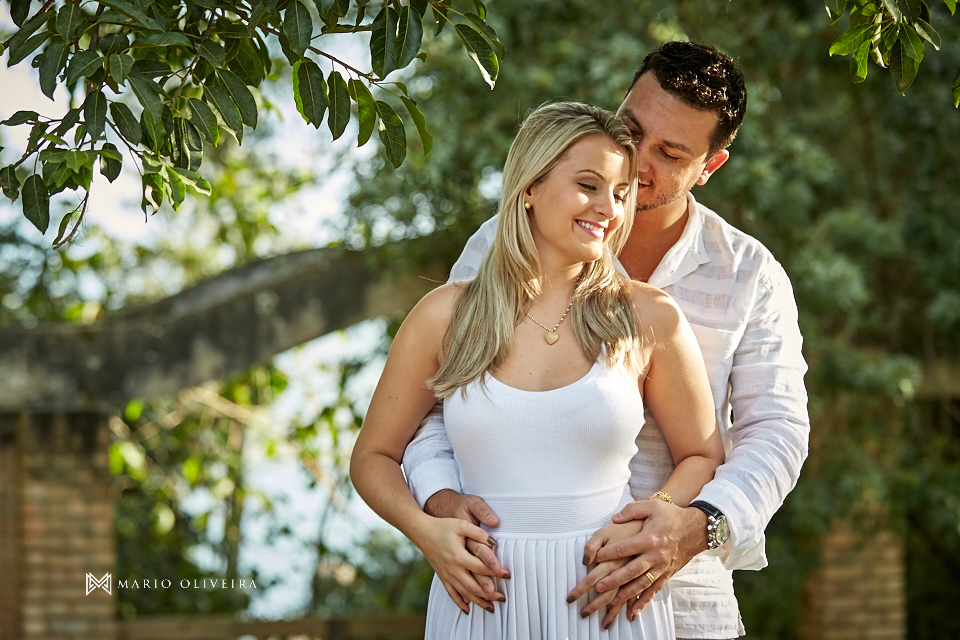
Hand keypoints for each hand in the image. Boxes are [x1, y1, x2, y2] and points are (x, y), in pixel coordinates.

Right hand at [422, 490, 508, 605]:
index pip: (481, 568)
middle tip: (503, 597)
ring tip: (491, 607)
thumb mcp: (462, 525)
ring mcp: (447, 575)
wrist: (423, 532)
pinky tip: (468, 609)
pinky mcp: (442, 577)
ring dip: (478, 601)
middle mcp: (453, 569)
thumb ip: (479, 533)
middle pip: (474, 586)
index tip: (507, 575)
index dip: (495, 572)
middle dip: (489, 594)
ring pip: (464, 593)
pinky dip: (460, 603)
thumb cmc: (443, 526)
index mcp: (459, 556)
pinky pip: (452, 594)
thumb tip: (494, 543)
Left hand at [586, 500, 708, 618]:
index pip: (624, 548)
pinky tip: (633, 611)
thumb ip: (631, 511)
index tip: (595, 557)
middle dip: (614, 580)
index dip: (608, 553)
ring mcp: (662, 567)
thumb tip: (614, 519)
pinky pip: (654, 590)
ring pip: (641, 584)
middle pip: (631, 571)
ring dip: (626, 594)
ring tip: (611, 600)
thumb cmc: (671, 515)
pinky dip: (643, 601)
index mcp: (650, 538)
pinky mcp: (666, 574)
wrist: (696, 528)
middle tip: (597, 586)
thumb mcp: (652, 506)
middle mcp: (656, 556)